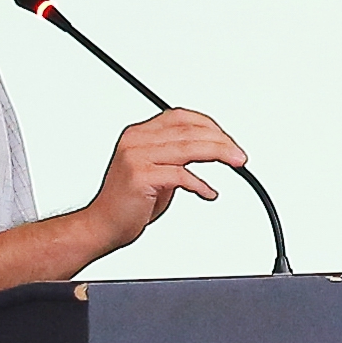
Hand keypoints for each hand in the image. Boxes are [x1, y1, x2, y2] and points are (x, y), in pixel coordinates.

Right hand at [83, 108, 247, 253]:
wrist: (102, 225)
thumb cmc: (129, 201)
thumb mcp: (155, 170)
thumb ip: (177, 156)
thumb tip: (210, 149)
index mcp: (138, 133)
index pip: (181, 117)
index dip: (209, 126)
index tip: (228, 140)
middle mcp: (135, 140)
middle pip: (189, 130)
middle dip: (221, 141)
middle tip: (239, 155)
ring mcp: (136, 157)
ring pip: (189, 148)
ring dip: (219, 154)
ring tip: (236, 163)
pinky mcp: (140, 176)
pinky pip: (181, 176)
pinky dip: (200, 184)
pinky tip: (208, 193)